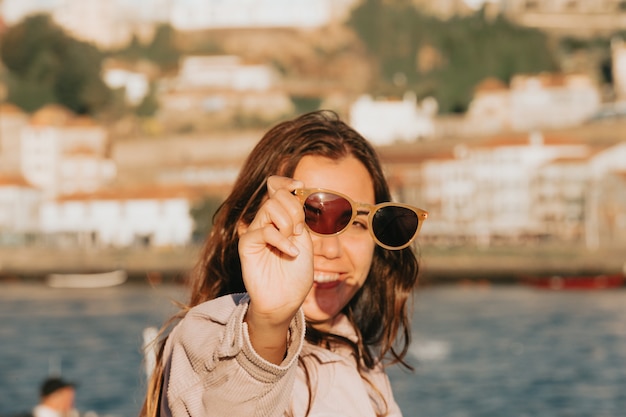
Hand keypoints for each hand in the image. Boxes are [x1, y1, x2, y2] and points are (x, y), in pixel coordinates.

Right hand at [238, 176, 313, 362]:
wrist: (286, 301)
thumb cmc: (297, 274)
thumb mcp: (304, 240)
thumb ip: (299, 217)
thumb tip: (295, 189)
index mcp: (280, 218)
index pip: (275, 187)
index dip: (285, 181)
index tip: (300, 185)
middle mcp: (266, 222)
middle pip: (277, 196)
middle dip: (295, 210)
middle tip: (298, 232)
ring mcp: (255, 232)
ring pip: (270, 208)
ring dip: (288, 223)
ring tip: (293, 243)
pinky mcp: (247, 245)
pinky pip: (264, 230)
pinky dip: (281, 240)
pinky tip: (290, 253)